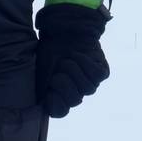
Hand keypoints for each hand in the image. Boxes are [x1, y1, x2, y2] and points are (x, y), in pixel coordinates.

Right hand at [35, 2, 109, 116]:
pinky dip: (86, 63)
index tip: (50, 87)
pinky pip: (96, 76)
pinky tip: (79, 55)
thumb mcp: (41, 70)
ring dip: (74, 69)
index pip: (60, 111)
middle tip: (58, 68)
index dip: (56, 101)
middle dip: (64, 81)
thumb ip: (42, 90)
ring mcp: (89, 84)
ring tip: (69, 58)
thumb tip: (43, 106)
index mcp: (58, 95)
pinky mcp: (101, 72)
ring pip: (88, 88)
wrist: (64, 29)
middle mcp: (75, 92)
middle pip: (75, 100)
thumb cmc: (50, 49)